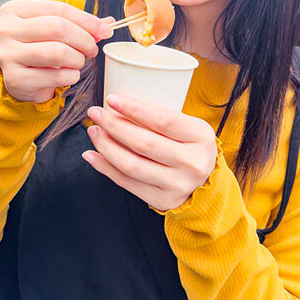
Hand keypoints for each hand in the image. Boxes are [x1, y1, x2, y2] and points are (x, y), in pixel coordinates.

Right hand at [0, 0, 113, 103]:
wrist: (20, 80)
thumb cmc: (40, 48)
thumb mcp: (55, 30)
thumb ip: (80, 24)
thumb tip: (109, 24)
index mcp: (14, 10)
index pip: (59, 9)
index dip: (87, 20)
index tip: (106, 31)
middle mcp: (5, 30)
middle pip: (58, 28)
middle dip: (84, 40)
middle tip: (92, 50)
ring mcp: (7, 55)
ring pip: (58, 52)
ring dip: (77, 59)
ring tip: (78, 62)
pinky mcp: (15, 79)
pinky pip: (56, 76)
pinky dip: (70, 76)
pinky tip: (67, 75)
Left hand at [83, 95, 217, 211]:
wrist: (207, 184)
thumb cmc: (191, 147)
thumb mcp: (189, 128)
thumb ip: (161, 118)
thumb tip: (117, 106)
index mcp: (201, 137)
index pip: (164, 120)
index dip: (134, 109)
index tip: (112, 99)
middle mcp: (192, 163)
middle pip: (144, 143)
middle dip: (113, 125)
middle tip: (95, 113)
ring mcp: (178, 184)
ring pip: (132, 165)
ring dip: (106, 146)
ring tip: (94, 131)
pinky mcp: (163, 200)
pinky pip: (127, 183)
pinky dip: (105, 168)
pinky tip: (92, 154)